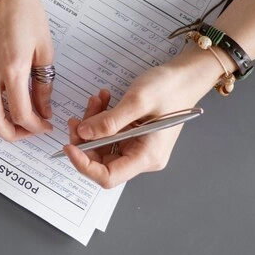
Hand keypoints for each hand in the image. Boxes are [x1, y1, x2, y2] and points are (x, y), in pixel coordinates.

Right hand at [0, 0, 54, 140]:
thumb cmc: (25, 12)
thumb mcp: (44, 49)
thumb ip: (43, 83)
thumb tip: (43, 107)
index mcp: (13, 68)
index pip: (22, 113)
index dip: (35, 127)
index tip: (43, 125)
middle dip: (12, 134)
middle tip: (25, 131)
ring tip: (1, 124)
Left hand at [63, 52, 218, 187]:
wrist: (186, 77)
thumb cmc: (169, 88)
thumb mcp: (137, 101)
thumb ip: (109, 121)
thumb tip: (82, 134)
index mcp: (147, 157)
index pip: (108, 176)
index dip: (84, 165)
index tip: (69, 146)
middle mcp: (142, 157)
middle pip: (101, 161)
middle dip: (85, 139)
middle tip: (76, 118)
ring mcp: (137, 146)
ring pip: (102, 144)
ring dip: (92, 124)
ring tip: (96, 99)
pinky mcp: (133, 135)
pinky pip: (109, 132)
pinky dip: (101, 117)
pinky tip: (103, 99)